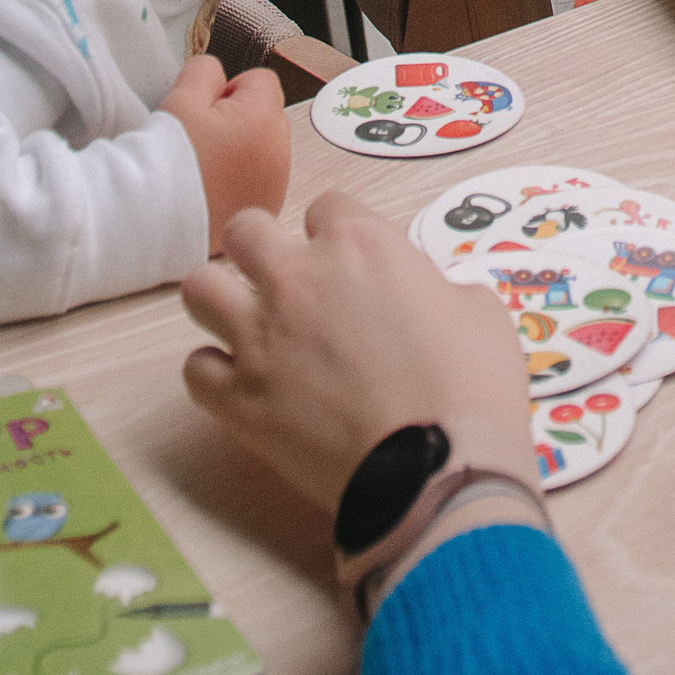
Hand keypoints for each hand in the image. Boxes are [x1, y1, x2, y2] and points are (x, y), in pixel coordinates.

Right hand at [158, 58, 290, 248]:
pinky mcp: (267, 209)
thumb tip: (218, 75)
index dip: (228, 88)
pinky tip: (213, 188)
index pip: (260, 79)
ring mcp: (277, 184)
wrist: (157, 221)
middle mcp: (281, 152)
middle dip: (238, 118)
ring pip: (264, 147)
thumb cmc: (169, 160)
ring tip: (206, 166)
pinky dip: (242, 178)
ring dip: (242, 149)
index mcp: (265, 119)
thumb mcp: (181, 98)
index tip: (204, 110)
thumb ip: (205, 72)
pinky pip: (262, 178)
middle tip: (202, 138)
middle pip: (266, 113)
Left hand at [180, 190, 531, 516]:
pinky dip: (214, 375)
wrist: (440, 467)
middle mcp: (298, 278)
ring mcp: (260, 338)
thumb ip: (438, 288)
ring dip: (221, 302)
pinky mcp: (239, 399)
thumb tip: (427, 300)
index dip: (338, 232)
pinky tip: (241, 387)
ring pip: (199, 289)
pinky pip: (195, 369)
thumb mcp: (479, 312)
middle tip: (286, 282)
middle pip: (246, 230)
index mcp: (361, 245)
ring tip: (247, 326)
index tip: (351, 263)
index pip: (327, 206)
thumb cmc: (472, 387)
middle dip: (261, 248)